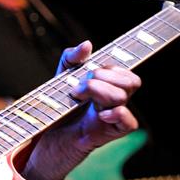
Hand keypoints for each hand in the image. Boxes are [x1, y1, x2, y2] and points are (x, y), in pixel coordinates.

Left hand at [25, 41, 140, 179]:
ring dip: (97, 90)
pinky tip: (100, 113)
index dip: (111, 67)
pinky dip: (117, 114)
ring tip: (77, 95)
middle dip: (102, 76)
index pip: (126, 73)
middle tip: (80, 84)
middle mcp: (116, 101)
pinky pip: (129, 122)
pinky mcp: (113, 132)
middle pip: (131, 81)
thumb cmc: (59, 105)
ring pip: (123, 96)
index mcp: (110, 87)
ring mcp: (116, 117)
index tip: (90, 70)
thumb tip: (88, 44)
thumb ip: (72, 56)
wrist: (48, 134)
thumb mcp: (62, 74)